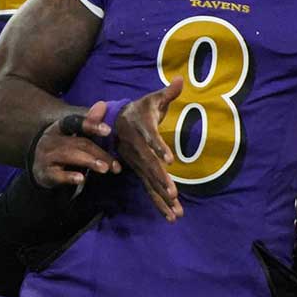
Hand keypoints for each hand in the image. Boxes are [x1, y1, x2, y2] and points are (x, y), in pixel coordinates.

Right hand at [28, 101, 121, 187]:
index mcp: (59, 128)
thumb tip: (103, 104)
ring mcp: (46, 157)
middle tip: (115, 165)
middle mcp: (51, 140)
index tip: (108, 130)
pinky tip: (81, 179)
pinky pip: (57, 175)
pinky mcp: (45, 173)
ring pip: (69, 157)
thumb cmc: (62, 148)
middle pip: (79, 143)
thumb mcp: (73, 134)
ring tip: (105, 169)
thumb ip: (89, 121)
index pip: (74, 122)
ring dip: (89, 162)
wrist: (39, 168)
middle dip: (99, 153)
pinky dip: (69, 177)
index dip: (91, 124)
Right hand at [114, 79, 184, 220]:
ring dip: (162, 198)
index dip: (158, 148)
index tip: (170, 160)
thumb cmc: (139, 109)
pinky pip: (149, 188)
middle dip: (160, 180)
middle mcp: (136, 148)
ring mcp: (136, 162)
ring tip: (175, 213)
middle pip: (148, 165)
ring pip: (149, 181)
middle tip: (173, 193)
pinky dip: (159, 203)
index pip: (150, 138)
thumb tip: (181, 80)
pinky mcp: (139, 171)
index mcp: (140, 128)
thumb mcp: (152, 99)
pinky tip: (171, 216)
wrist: (115, 122)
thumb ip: (167, 93)